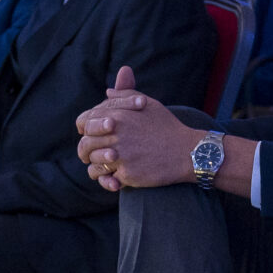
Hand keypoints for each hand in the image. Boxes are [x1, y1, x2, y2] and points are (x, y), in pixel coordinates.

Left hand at [76, 66, 199, 190]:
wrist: (188, 153)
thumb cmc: (168, 127)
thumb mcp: (149, 105)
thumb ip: (126, 94)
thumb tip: (108, 92)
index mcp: (116, 116)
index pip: (84, 122)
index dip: (85, 130)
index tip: (91, 136)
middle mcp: (115, 135)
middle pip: (85, 145)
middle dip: (86, 152)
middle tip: (91, 156)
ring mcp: (120, 155)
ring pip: (93, 164)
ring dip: (97, 167)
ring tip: (105, 168)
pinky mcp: (127, 174)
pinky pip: (106, 179)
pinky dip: (108, 181)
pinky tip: (115, 180)